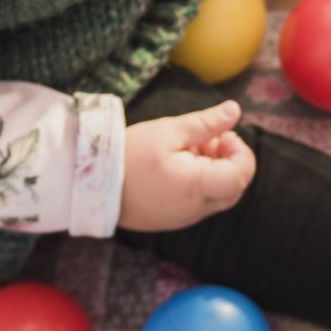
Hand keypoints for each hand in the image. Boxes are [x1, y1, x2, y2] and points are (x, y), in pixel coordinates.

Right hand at [117, 103, 256, 230]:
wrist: (88, 186)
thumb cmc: (128, 155)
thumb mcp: (168, 131)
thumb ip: (206, 123)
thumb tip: (236, 110)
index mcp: (197, 187)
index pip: (242, 174)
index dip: (241, 152)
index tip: (223, 135)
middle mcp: (195, 209)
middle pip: (234, 187)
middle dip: (229, 160)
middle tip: (207, 139)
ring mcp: (184, 218)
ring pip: (217, 196)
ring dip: (213, 171)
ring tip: (187, 148)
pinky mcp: (172, 220)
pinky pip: (198, 203)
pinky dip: (198, 183)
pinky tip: (176, 165)